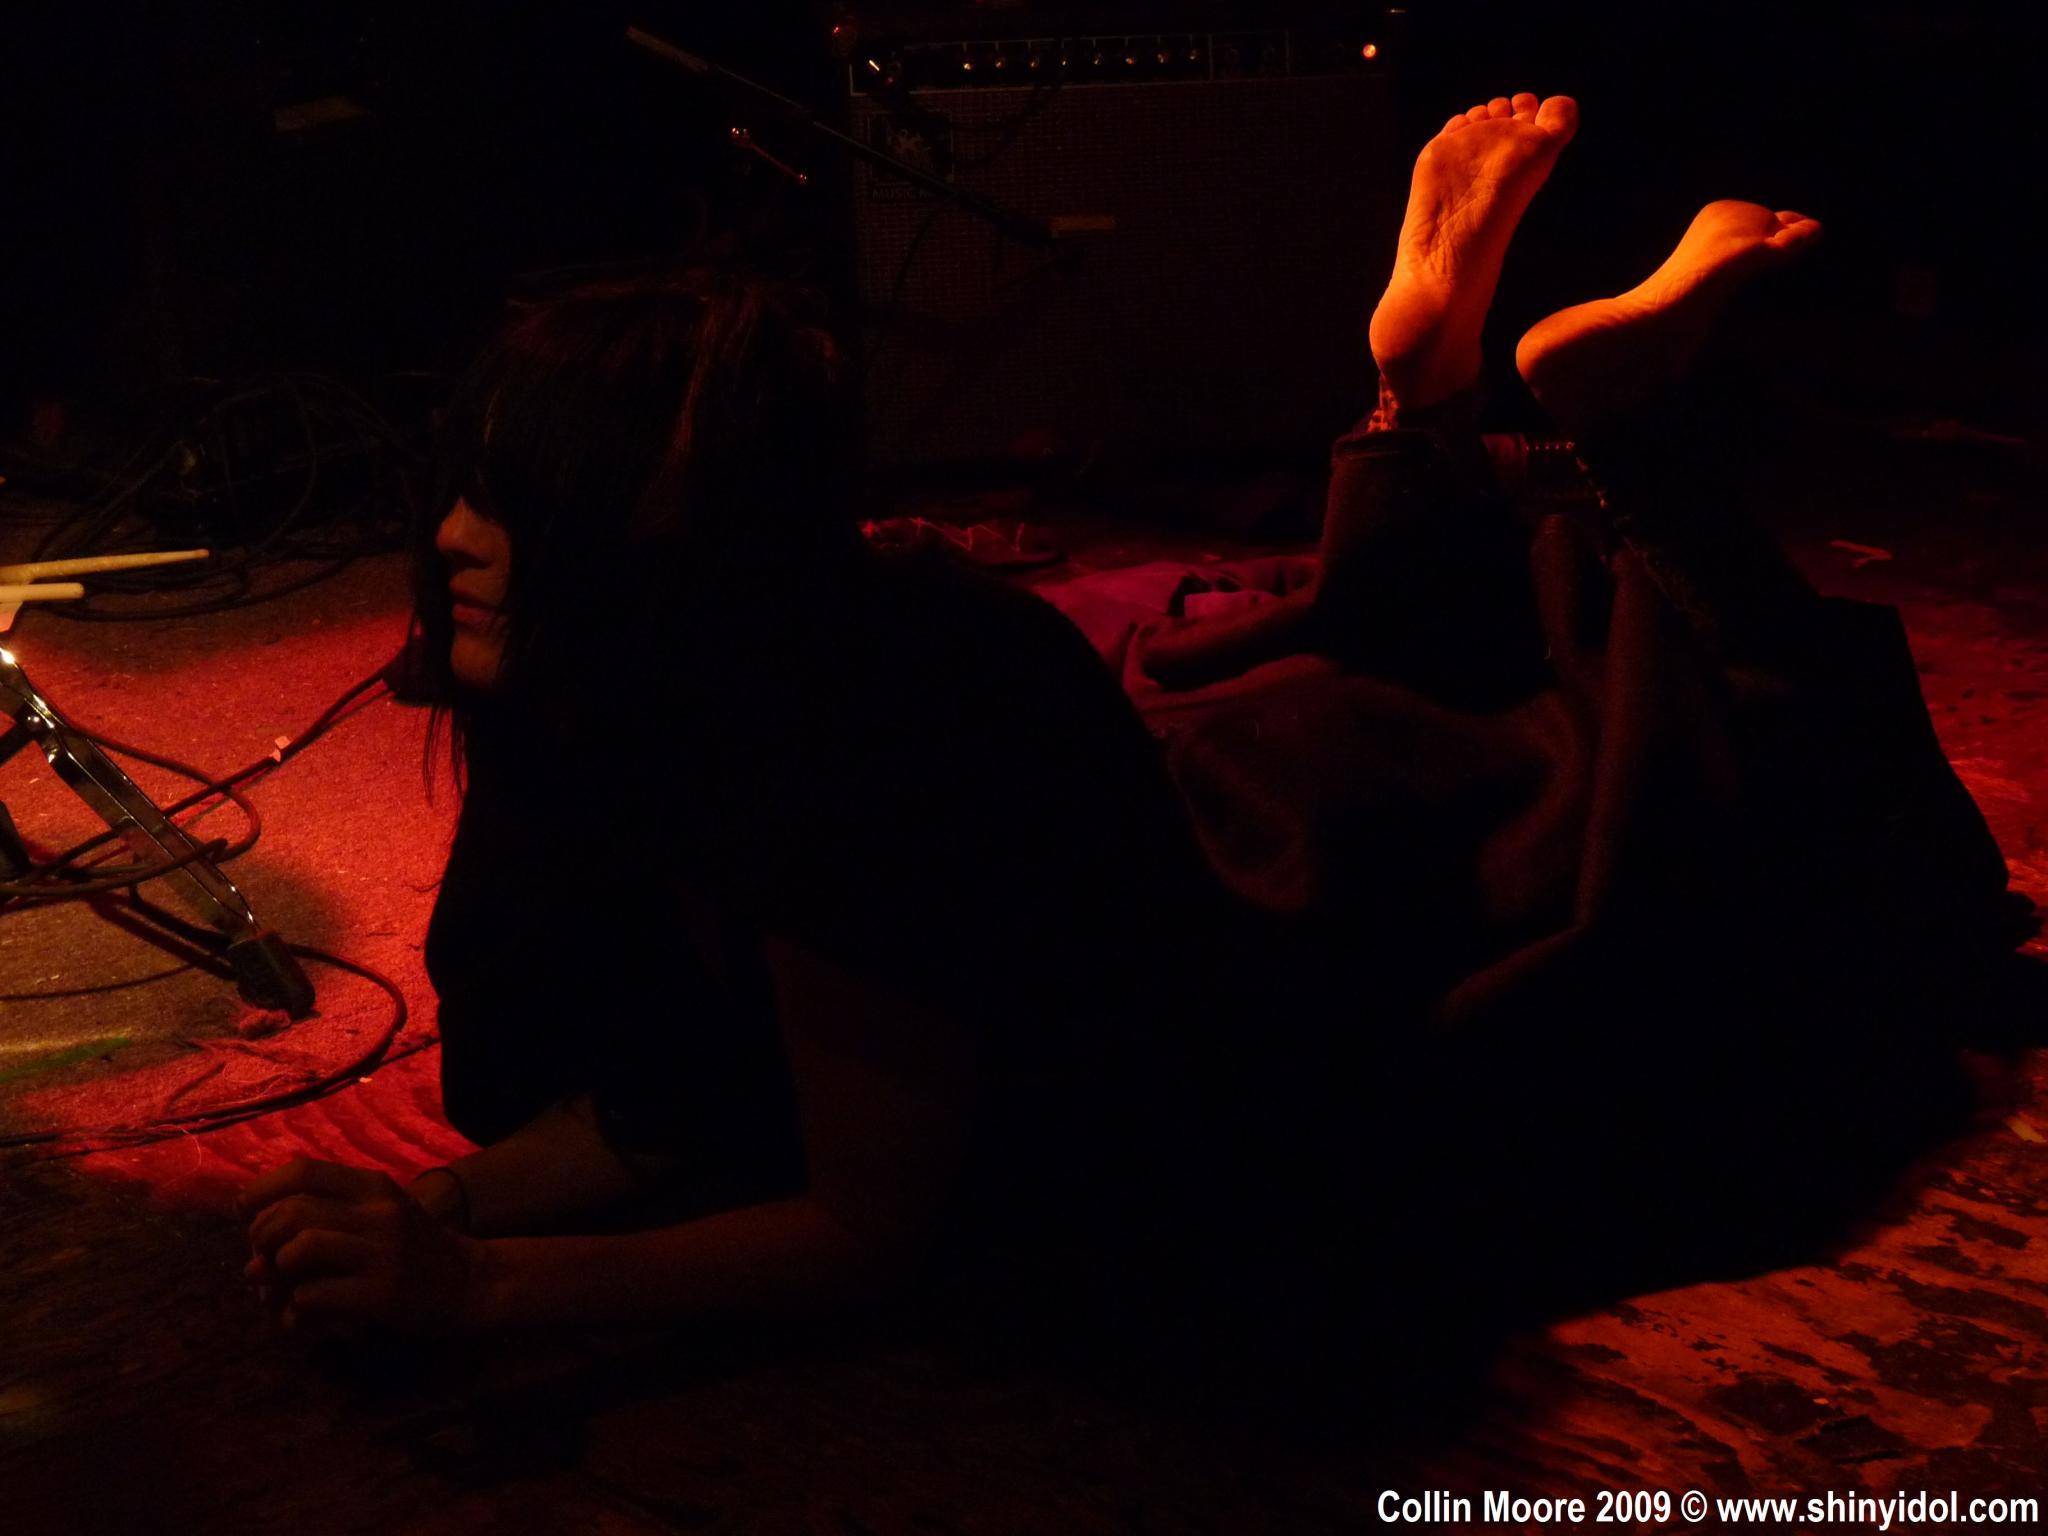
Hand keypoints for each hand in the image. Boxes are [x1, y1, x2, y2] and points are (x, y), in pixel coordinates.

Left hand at [239, 1157, 495, 1336]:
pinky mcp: (385, 1294)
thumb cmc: (415, 1247)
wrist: (471, 1282)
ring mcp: (383, 1252)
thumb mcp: (380, 1211)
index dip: (262, 1190)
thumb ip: (327, 1212)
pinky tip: (301, 1315)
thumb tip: (255, 1243)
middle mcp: (379, 1212)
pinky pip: (316, 1295)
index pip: (303, 1170)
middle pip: (293, 1211)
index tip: (245, 1212)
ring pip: (301, 1249)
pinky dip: (295, 1308)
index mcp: (374, 1186)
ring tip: (279, 1285)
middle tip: (260, 1257)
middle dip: (262, 1237)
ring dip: (277, 1271)